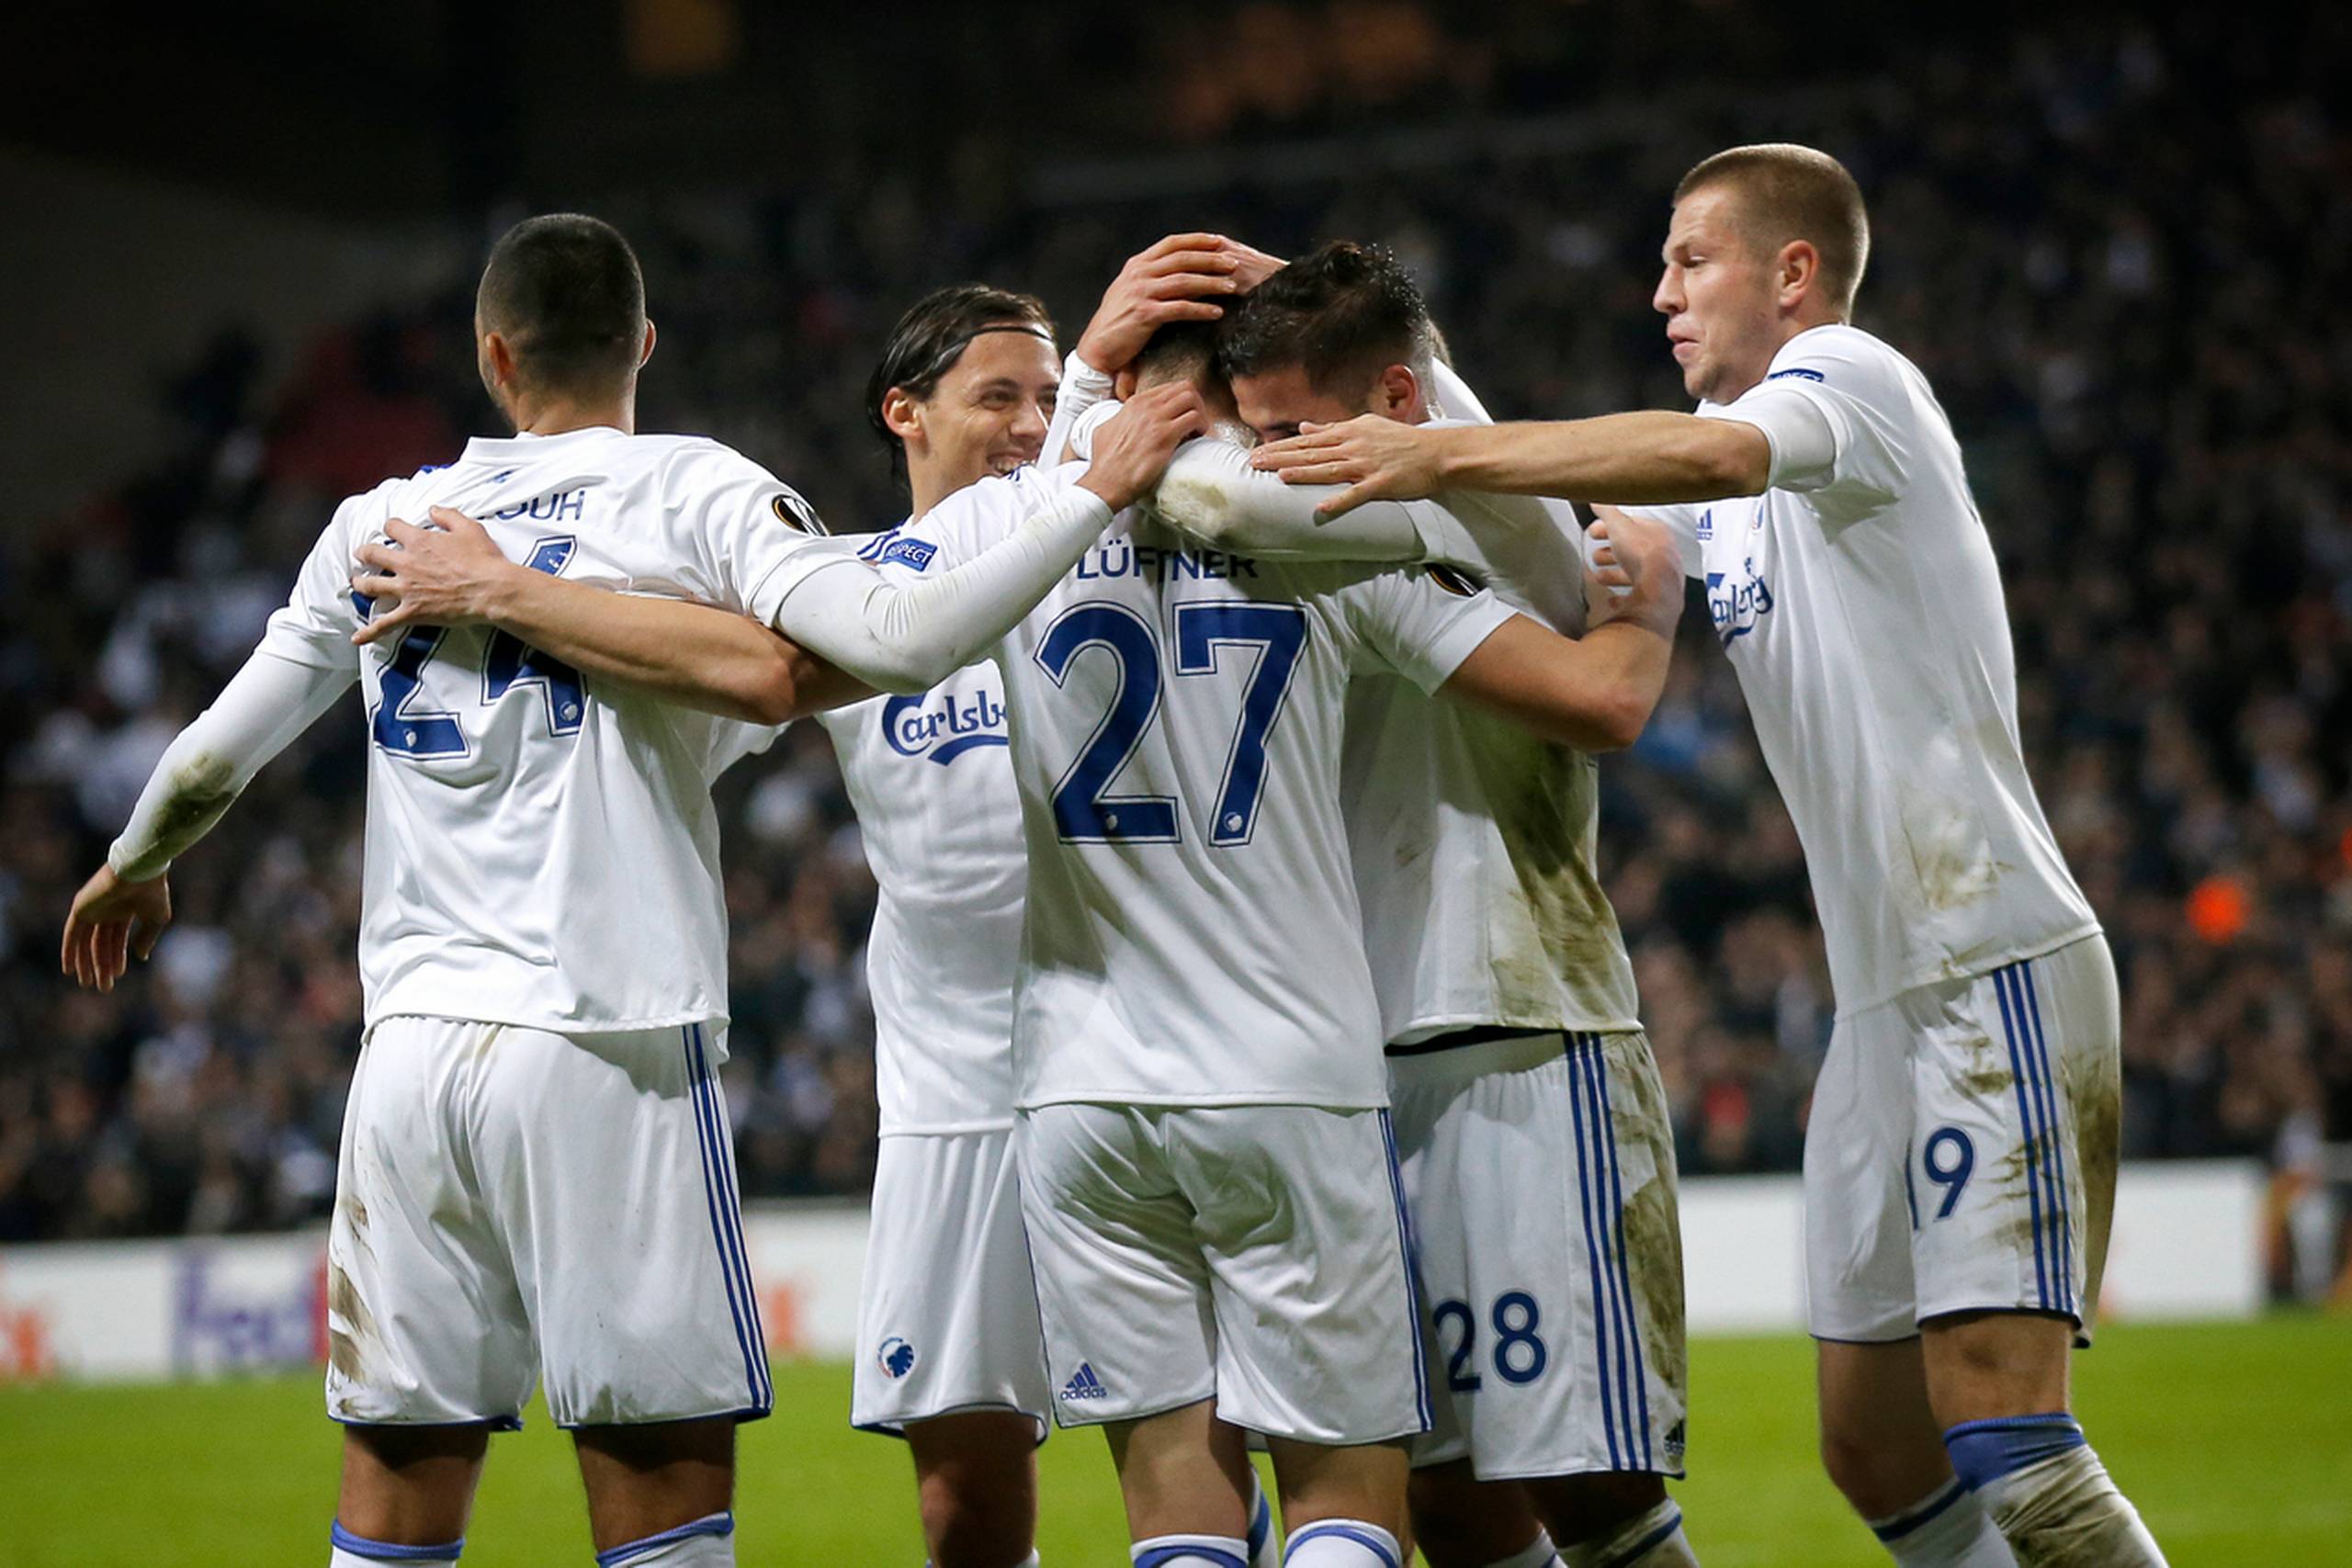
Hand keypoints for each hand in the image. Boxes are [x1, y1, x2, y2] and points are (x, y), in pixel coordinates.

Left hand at [61, 863, 171, 991]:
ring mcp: (92, 909)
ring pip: (85, 942)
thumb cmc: (153, 891)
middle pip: (100, 944)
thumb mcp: (157, 918)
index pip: (116, 939)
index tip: (118, 975)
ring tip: (88, 983)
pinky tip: (69, 968)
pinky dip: (69, 951)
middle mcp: (106, 910)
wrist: (140, 870)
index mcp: (124, 910)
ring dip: (85, 963)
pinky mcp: (81, 908)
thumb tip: (140, 957)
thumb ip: (147, 937)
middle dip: (102, 965)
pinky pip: (72, 934)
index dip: (116, 957)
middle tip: (104, 987)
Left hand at [349, 508, 523, 645]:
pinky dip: (370, 632)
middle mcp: (406, 563)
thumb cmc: (484, 560)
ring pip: (371, 585)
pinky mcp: (412, 612)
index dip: (391, 527)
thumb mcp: (469, 528)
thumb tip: (433, 510)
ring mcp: (406, 589)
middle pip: (373, 553)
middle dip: (365, 553)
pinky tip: (357, 638)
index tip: (392, 530)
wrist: (491, 590)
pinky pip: (385, 624)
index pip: (393, 527)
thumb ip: (448, 516)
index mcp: (419, 542)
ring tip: (357, 582)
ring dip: (361, 583)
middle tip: (363, 554)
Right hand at [1075, 234, 1277, 374]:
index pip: (1172, 243)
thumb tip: (1178, 268)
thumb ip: (1151, 276)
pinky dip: (1201, 310)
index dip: (1197, 240)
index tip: (1220, 242)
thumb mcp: (1130, 290)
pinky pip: (1180, 308)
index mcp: (1137, 264)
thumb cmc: (1118, 321)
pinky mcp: (1145, 315)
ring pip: (1185, 281)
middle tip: (1235, 264)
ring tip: (1233, 287)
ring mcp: (1141, 293)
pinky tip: (1217, 313)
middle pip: (1183, 259)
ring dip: (1212, 283)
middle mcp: (1139, 274)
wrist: (1097, 347)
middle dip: (1212, 260)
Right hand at [1077, 381, 1208, 510]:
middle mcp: (1146, 406)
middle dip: (1196, 404)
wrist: (1104, 482)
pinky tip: (1195, 439)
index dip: (1181, 402)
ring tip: (1196, 432)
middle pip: (1185, 388)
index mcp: (1134, 403)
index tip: (1182, 418)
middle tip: (1195, 423)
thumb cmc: (1105, 464)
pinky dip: (1201, 427)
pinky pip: (1194, 418)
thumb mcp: (1106, 430)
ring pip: (1192, 399)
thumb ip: (1119, 419)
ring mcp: (1156, 419)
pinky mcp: (1165, 436)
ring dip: (1200, 414)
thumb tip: (1122, 420)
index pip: (1169, 388)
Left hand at [1249, 415, 1448, 517]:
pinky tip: (1320, 508)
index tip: (1258, 451)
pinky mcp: (1381, 483)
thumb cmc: (1402, 440)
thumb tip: (1305, 426)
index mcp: (1349, 432)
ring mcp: (1366, 465)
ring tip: (1279, 476)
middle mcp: (1354, 446)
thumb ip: (1334, 428)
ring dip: (1303, 473)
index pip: (1308, 440)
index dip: (1282, 446)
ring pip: (1328, 469)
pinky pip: (1356, 494)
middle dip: (1281, 457)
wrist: (1437, 453)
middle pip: (1311, 453)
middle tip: (1255, 464)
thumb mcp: (1367, 426)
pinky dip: (1338, 501)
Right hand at [1589, 512, 1684, 635]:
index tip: (1596, 530)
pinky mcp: (1651, 598)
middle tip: (1596, 553)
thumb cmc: (1644, 556)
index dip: (1610, 526)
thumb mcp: (1619, 525)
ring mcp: (1657, 577)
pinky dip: (1622, 597)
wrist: (1657, 590)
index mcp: (1656, 532)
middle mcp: (1661, 554)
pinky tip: (1612, 599)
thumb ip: (1607, 513)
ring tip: (1599, 575)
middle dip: (1612, 551)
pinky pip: (1634, 597)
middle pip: (1632, 550)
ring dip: (1614, 573)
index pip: (1631, 525)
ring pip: (1633, 573)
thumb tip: (1599, 502)